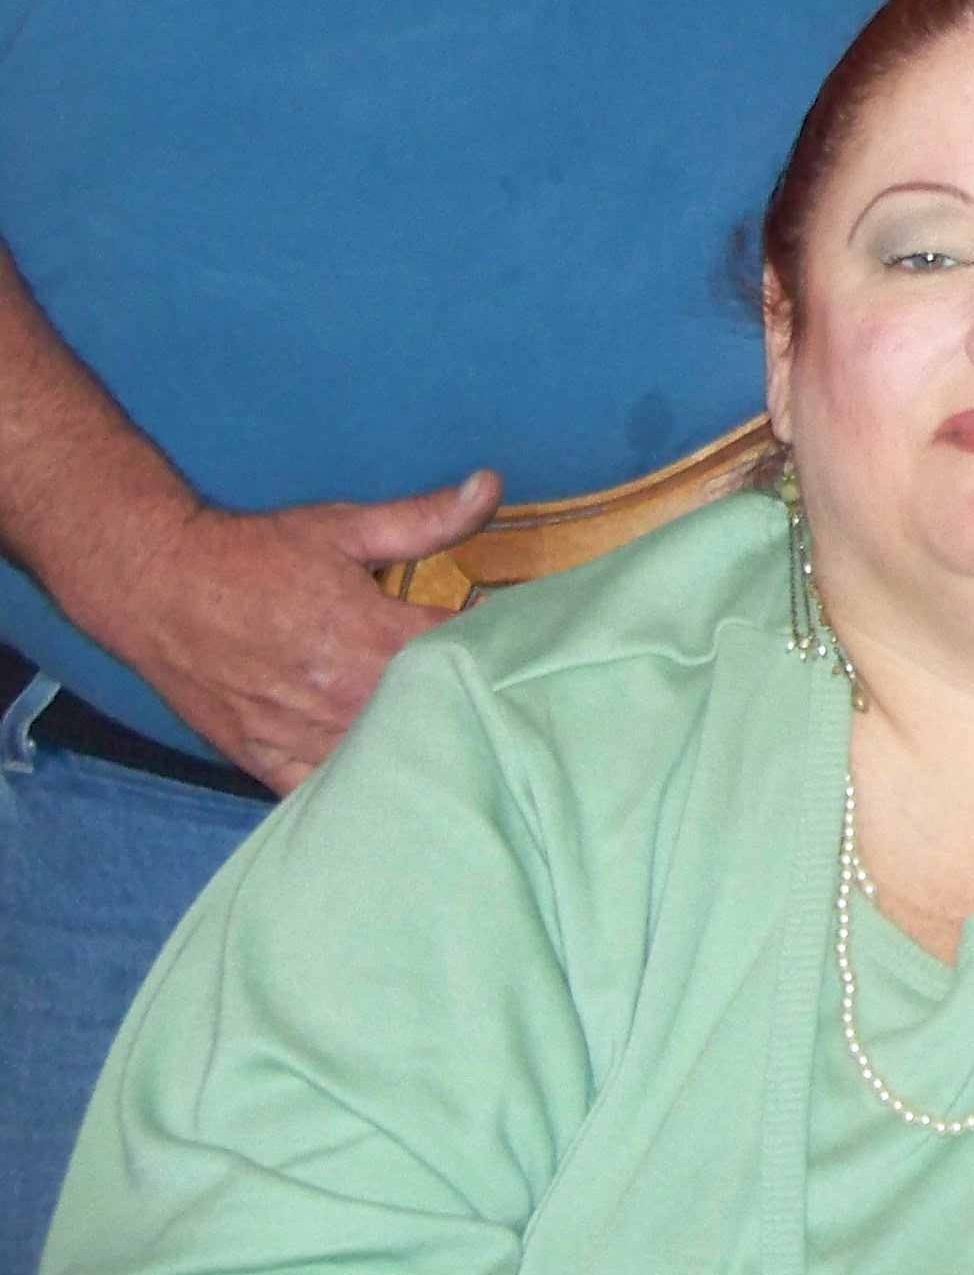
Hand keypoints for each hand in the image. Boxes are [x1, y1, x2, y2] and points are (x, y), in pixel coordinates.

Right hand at [78, 474, 498, 786]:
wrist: (158, 586)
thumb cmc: (254, 555)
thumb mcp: (345, 528)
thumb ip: (425, 518)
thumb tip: (491, 485)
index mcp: (370, 638)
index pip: (463, 651)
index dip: (496, 642)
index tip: (515, 635)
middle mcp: (340, 696)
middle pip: (429, 711)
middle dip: (462, 695)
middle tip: (485, 685)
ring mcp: (300, 735)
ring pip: (381, 755)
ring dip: (412, 740)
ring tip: (443, 726)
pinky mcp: (262, 759)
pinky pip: (319, 789)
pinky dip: (350, 779)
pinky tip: (378, 770)